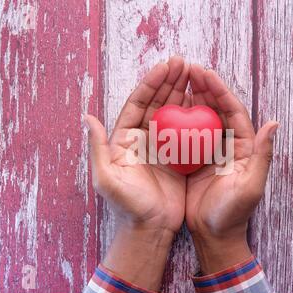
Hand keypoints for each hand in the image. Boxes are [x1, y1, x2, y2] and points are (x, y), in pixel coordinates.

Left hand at [84, 56, 189, 290]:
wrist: (149, 229)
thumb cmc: (127, 206)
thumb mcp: (107, 178)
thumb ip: (98, 148)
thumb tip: (87, 118)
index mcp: (124, 140)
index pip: (138, 104)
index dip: (151, 84)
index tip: (165, 67)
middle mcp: (143, 139)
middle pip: (156, 104)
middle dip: (169, 82)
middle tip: (184, 64)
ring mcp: (162, 148)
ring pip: (172, 114)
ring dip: (182, 94)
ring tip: (195, 75)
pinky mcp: (178, 159)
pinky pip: (187, 132)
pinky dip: (194, 117)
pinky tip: (204, 103)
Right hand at [185, 65, 278, 273]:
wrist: (213, 235)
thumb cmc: (233, 213)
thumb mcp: (250, 186)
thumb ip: (262, 155)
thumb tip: (273, 123)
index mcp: (244, 147)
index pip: (233, 111)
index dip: (220, 90)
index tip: (205, 73)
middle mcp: (228, 145)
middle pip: (217, 109)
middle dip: (204, 87)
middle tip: (188, 68)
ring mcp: (210, 151)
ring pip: (201, 118)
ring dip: (191, 98)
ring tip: (178, 79)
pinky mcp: (194, 160)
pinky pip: (186, 134)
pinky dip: (179, 119)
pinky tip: (167, 107)